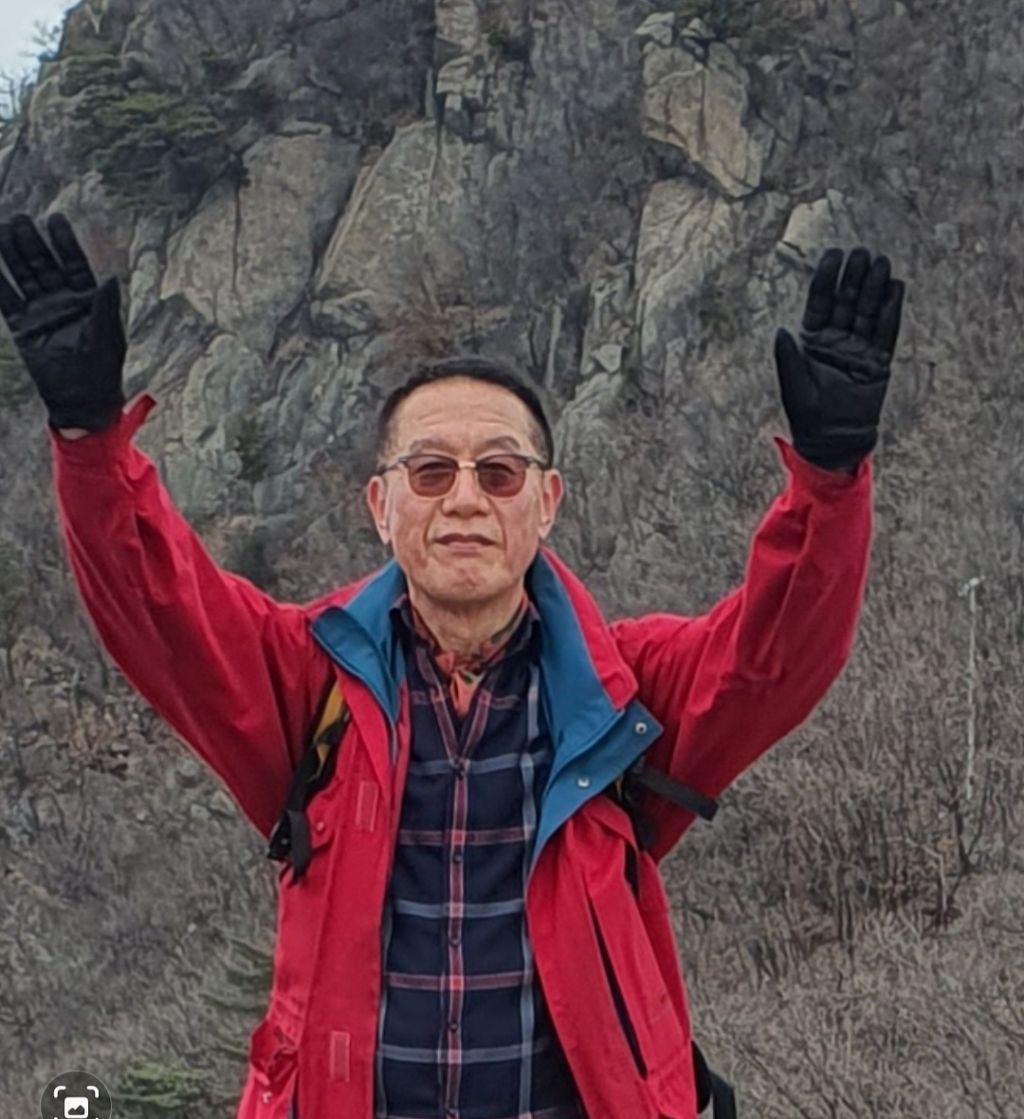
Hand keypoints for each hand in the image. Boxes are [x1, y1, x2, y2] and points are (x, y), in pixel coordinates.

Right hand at [0, 213, 125, 432]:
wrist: (83, 399)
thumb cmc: (103, 368)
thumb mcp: (107, 335)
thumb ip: (105, 306)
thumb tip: (109, 278)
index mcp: (87, 299)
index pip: (74, 263)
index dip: (64, 242)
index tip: (55, 219)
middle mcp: (63, 300)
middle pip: (44, 265)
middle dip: (33, 243)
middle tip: (19, 219)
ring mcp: (42, 312)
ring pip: (24, 277)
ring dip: (13, 255)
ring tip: (1, 229)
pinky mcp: (25, 327)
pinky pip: (7, 301)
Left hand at [774, 246, 904, 471]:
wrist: (831, 440)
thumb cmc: (806, 414)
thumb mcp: (792, 385)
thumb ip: (788, 357)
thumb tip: (781, 330)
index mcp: (812, 339)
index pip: (820, 302)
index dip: (826, 279)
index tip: (833, 254)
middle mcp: (836, 339)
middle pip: (847, 301)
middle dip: (854, 277)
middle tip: (862, 252)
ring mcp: (858, 348)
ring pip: (868, 311)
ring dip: (875, 287)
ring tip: (881, 262)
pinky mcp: (878, 361)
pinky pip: (887, 331)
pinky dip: (891, 310)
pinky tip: (895, 287)